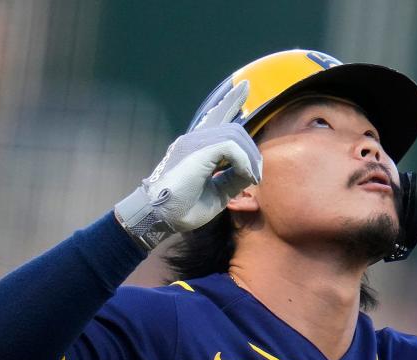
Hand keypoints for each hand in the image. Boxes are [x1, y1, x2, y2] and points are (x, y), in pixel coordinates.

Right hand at [114, 80, 262, 249]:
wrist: (160, 217)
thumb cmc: (184, 208)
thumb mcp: (218, 193)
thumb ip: (234, 178)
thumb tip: (253, 170)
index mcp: (196, 146)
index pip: (215, 117)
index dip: (230, 101)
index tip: (244, 86)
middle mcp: (194, 139)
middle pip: (233, 128)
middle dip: (251, 150)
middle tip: (256, 176)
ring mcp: (194, 142)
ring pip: (235, 134)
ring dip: (250, 158)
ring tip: (252, 178)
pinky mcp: (197, 150)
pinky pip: (231, 146)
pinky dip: (244, 162)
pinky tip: (247, 176)